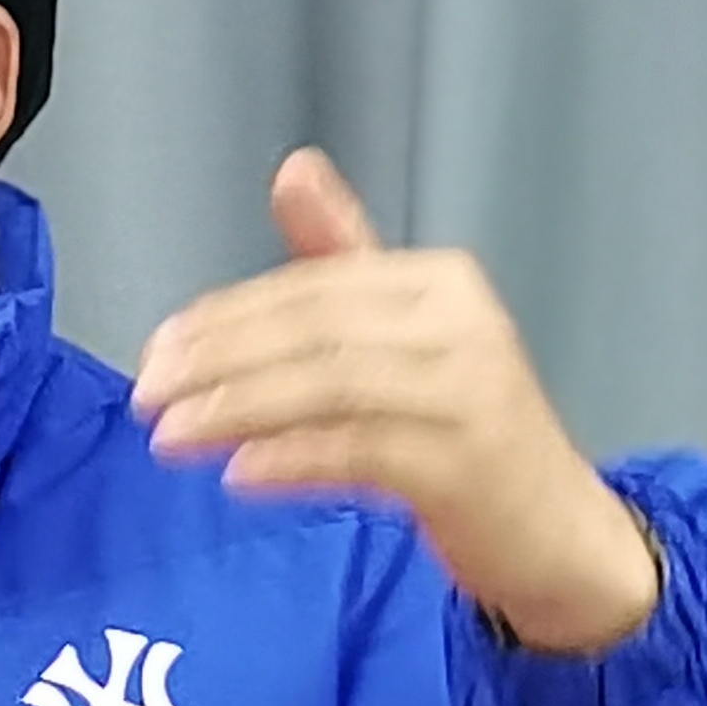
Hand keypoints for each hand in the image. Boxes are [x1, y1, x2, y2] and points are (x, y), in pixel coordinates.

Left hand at [130, 149, 661, 656]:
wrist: (559, 535)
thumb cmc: (467, 434)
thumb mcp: (407, 337)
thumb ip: (343, 260)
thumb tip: (292, 170)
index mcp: (439, 282)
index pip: (311, 287)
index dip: (225, 316)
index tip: (157, 351)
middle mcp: (462, 324)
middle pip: (315, 330)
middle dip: (218, 359)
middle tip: (147, 393)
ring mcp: (470, 393)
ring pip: (331, 386)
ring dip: (237, 410)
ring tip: (170, 435)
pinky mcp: (467, 465)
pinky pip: (361, 451)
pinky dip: (292, 459)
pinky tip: (237, 473)